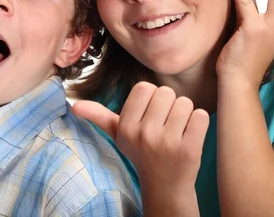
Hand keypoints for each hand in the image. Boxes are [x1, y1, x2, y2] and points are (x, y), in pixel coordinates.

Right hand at [72, 82, 208, 192]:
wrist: (164, 186)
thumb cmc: (141, 153)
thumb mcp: (118, 135)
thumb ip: (99, 116)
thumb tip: (74, 105)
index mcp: (126, 127)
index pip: (145, 87)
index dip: (151, 98)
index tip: (149, 115)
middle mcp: (144, 134)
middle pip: (166, 92)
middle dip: (169, 104)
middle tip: (164, 124)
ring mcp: (167, 142)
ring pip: (185, 102)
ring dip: (184, 114)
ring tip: (176, 130)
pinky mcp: (189, 148)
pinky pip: (200, 115)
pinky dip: (198, 123)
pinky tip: (189, 135)